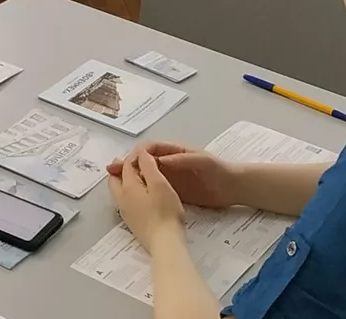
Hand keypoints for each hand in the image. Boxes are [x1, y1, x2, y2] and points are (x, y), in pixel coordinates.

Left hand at [107, 149, 186, 248]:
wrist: (165, 243)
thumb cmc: (165, 213)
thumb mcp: (160, 184)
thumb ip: (148, 166)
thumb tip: (141, 153)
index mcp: (127, 187)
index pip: (127, 164)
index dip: (137, 156)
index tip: (148, 152)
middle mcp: (121, 199)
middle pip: (116, 178)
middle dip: (123, 167)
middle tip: (135, 162)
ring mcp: (125, 212)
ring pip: (118, 190)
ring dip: (124, 180)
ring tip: (138, 177)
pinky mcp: (132, 222)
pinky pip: (124, 201)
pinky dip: (128, 192)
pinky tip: (140, 195)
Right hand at [110, 142, 242, 209]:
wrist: (233, 187)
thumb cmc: (219, 170)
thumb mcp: (202, 161)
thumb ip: (183, 159)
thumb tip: (161, 159)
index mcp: (174, 151)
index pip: (150, 148)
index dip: (137, 153)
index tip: (126, 162)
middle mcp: (169, 162)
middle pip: (143, 160)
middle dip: (127, 164)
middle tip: (112, 171)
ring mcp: (171, 176)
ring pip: (145, 174)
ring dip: (130, 176)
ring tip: (115, 183)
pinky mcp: (173, 190)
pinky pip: (153, 187)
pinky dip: (141, 189)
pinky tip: (132, 197)